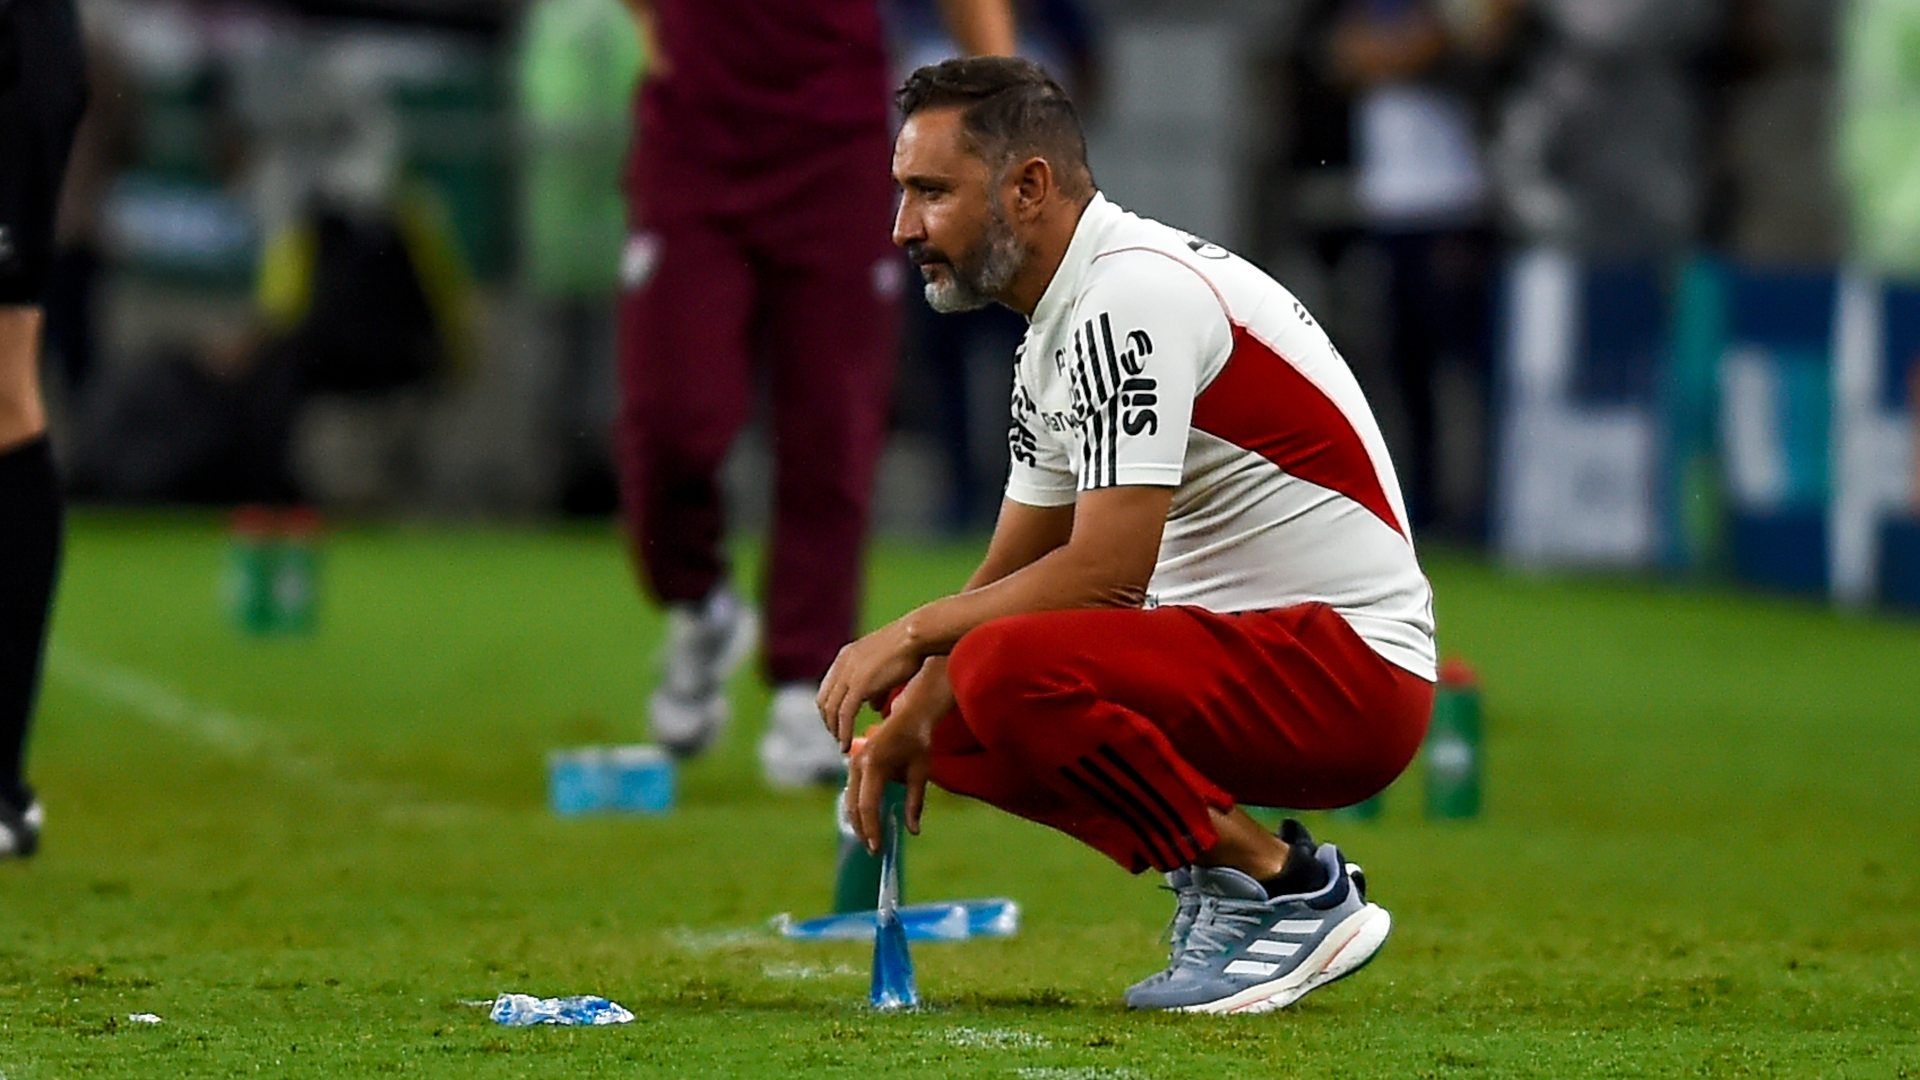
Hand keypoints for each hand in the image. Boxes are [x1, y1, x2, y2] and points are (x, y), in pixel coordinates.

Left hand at [817, 618, 925, 750]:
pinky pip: (845, 714)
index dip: (830, 709)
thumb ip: (876, 688)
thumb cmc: (909, 649)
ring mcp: (849, 674)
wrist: (915, 636)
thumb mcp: (885, 667)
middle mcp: (842, 665)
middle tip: (838, 737)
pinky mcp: (859, 684)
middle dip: (829, 722)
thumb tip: (873, 707)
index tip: (837, 724)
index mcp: (846, 656)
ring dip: (834, 730)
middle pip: (824, 701)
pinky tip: (846, 744)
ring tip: (842, 745)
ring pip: (832, 710)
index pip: (827, 688)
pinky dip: (843, 732)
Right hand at [844, 663, 950, 850]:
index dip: (872, 829)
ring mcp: (854, 762)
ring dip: (858, 821)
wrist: (909, 715)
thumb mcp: (920, 772)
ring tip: (871, 841)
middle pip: (854, 806)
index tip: (878, 848)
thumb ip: (915, 803)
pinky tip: (868, 823)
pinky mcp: (855, 762)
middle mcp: (859, 763)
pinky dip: (858, 809)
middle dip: (863, 830)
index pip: (868, 805)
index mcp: (874, 765)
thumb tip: (913, 831)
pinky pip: (853, 791)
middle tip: (874, 851)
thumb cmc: (918, 742)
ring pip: (850, 800)